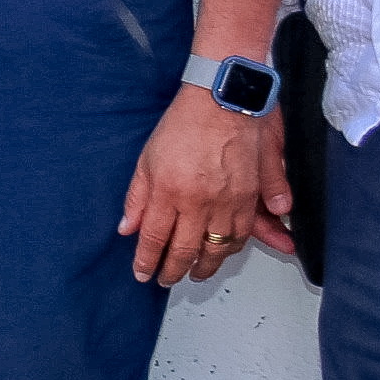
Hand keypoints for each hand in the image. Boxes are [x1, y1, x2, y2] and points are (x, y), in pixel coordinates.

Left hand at [120, 87, 276, 284]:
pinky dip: (234, 246)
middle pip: (186, 250)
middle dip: (174, 271)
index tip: (143, 274)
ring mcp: (228, 200)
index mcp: (169, 192)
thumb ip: (137, 197)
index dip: (147, 261)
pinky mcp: (251, 194)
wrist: (224, 100)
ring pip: (218, 247)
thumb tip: (127, 228)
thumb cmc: (184, 124)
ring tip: (197, 272)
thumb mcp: (147, 159)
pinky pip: (244, 231)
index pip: (154, 239)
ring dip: (207, 265)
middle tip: (168, 280)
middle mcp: (199, 202)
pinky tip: (224, 251)